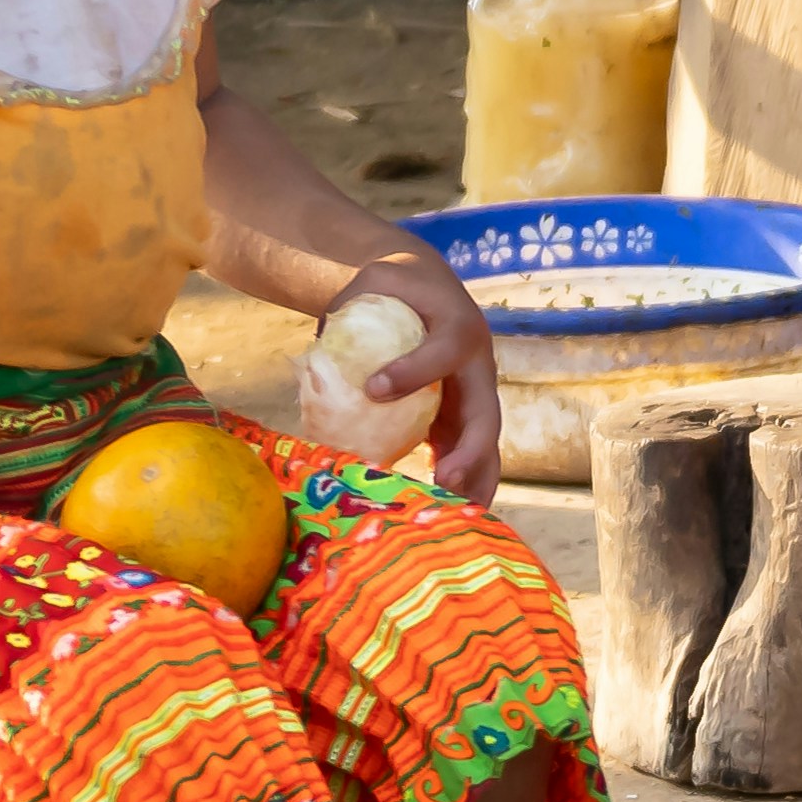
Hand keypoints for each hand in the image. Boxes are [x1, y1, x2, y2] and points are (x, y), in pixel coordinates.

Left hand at [345, 252, 509, 500]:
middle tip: (446, 481)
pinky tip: (441, 517)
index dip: (414, 370)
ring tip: (459, 519)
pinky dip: (459, 487)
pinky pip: (467, 458)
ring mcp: (474, 399)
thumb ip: (350, 309)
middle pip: (486, 415)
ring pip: (485, 446)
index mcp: (459, 327)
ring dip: (475, 483)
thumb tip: (315, 352)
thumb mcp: (376, 281)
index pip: (445, 350)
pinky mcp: (461, 421)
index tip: (374, 388)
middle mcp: (478, 367)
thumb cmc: (394, 287)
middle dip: (471, 450)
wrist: (426, 290)